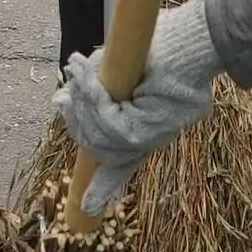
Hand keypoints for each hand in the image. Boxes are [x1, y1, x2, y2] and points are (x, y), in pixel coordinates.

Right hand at [56, 0, 220, 215]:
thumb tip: (58, 101)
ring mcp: (144, 140)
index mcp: (147, 130)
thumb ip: (98, 90)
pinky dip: (90, 96)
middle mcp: (146, 141)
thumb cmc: (167, 52)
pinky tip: (84, 75)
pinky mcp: (140, 133)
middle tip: (68, 89)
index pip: (119, 167)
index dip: (103, 186)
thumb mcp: (128, 71)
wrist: (193, 44)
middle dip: (76, 117)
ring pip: (96, 136)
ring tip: (77, 71)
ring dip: (81, 102)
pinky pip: (103, 123)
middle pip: (94, 145)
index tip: (89, 207)